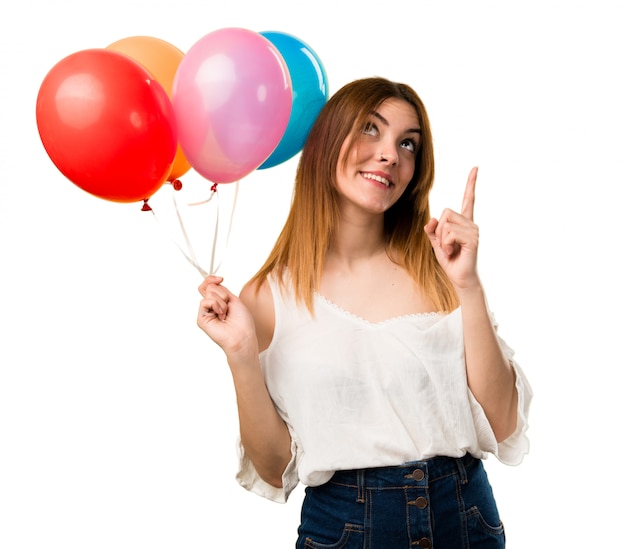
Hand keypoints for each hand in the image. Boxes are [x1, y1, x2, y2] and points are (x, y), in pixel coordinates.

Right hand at [197, 275, 257, 360]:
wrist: (243, 335)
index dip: (211, 279)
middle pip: (209, 287)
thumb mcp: (233, 299)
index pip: (209, 285)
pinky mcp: (201, 318)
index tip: (220, 278)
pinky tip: (220, 316)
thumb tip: (212, 281)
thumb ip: (221, 289)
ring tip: (225, 314)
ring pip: (209, 293)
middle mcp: (210, 306)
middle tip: (228, 306)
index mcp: (218, 302)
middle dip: (222, 293)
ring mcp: (205, 312)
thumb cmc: (242, 320)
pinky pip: (205, 302)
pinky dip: (216, 305)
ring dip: (222, 302)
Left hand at [424, 167, 479, 289]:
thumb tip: (432, 219)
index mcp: (463, 222)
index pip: (468, 199)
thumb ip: (431, 231)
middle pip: (446, 213)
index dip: (471, 184)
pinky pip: (450, 234)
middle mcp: (470, 223)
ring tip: (451, 250)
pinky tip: (453, 252)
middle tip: (445, 245)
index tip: (475, 168)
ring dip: (442, 239)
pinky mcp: (472, 239)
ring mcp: (473, 231)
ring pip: (446, 224)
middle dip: (438, 230)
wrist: (459, 278)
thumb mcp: (436, 244)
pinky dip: (446, 244)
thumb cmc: (450, 261)